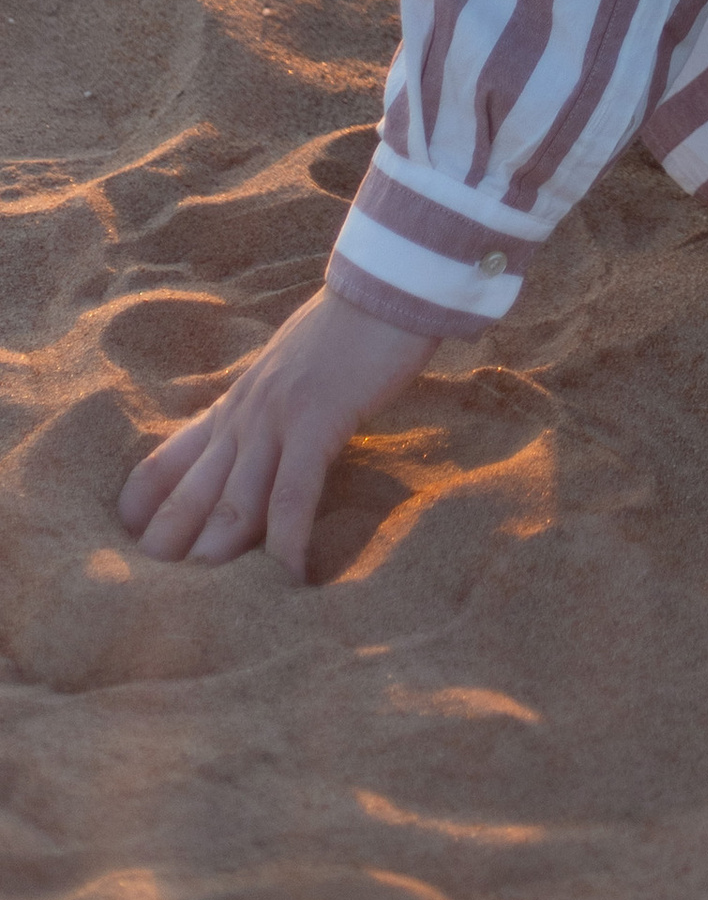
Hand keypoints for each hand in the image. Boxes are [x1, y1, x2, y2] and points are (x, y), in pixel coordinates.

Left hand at [117, 287, 435, 579]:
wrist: (387, 286)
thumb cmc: (350, 329)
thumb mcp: (292, 371)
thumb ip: (269, 409)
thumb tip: (260, 442)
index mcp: (235, 405)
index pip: (166, 461)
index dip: (141, 510)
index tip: (128, 553)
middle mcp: (242, 416)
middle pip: (189, 495)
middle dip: (166, 552)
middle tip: (148, 605)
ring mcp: (275, 418)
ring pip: (231, 504)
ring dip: (216, 560)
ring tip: (205, 614)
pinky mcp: (316, 421)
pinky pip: (293, 495)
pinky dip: (286, 542)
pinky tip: (288, 579)